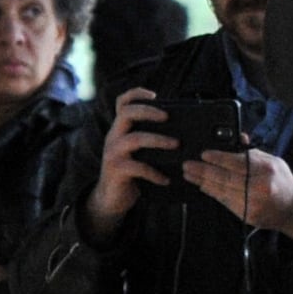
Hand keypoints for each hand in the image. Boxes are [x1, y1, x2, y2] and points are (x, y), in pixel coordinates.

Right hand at [85, 89, 180, 237]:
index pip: (122, 103)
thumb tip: (181, 133)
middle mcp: (113, 137)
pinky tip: (166, 179)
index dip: (136, 94)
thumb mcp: (137, 153)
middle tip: (167, 116)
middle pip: (126, 113)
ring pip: (134, 139)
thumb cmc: (131, 173)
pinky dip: (154, 172)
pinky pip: (138, 167)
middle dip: (148, 111)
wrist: (111, 199)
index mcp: (120, 129)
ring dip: (158, 140)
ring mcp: (113, 153)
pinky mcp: (116, 170)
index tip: (155, 95)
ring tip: (176, 145)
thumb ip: (149, 140)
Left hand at [189, 145, 292, 241]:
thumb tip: (237, 138)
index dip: (217, 158)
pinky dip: (213, 193)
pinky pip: (225, 202)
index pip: (236, 162)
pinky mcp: (247, 215)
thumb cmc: (282, 182)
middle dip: (203, 171)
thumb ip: (252, 152)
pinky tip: (203, 186)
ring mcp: (253, 203)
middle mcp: (259, 187)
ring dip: (203, 182)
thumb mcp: (272, 161)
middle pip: (225, 178)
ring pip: (222, 191)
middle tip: (188, 166)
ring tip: (190, 175)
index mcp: (266, 170)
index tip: (203, 154)